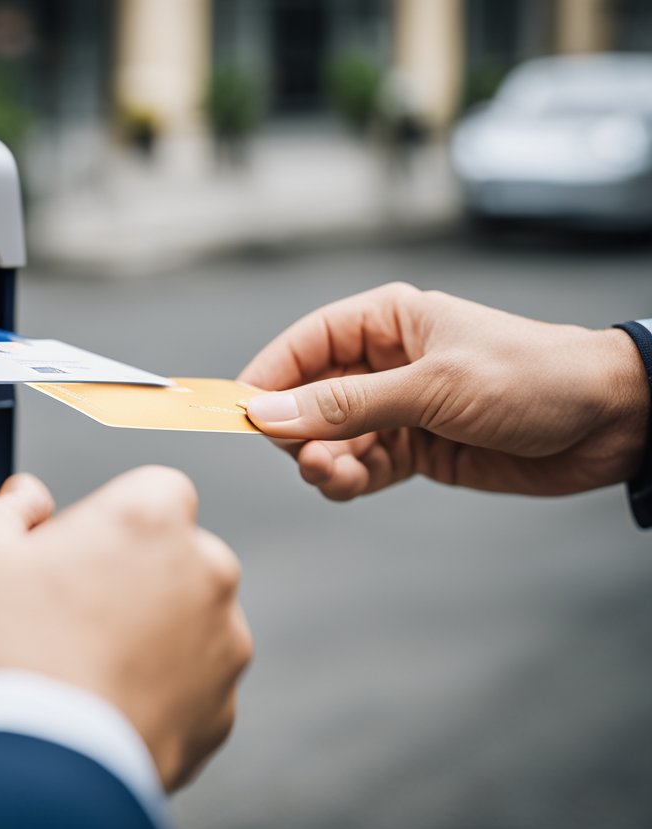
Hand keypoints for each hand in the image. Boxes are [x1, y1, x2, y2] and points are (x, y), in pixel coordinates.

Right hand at [0, 466, 252, 790]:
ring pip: (186, 621)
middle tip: (66, 612)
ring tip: (80, 665)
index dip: (105, 518)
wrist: (34, 769)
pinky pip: (189, 685)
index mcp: (150, 518)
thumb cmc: (3, 657)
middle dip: (130, 575)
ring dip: (149, 632)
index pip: (148, 490)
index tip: (70, 550)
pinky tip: (103, 702)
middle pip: (171, 555)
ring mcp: (221, 646)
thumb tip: (24, 500)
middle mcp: (205, 573)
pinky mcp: (219, 711)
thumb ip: (0, 509)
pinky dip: (157, 691)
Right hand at [238, 282, 647, 500]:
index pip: (304, 344)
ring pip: (328, 439)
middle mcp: (383, 363)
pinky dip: (346, 481)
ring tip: (336, 477)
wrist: (612, 423)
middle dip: (297, 431)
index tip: (238, 415)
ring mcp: (396, 409)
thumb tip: (267, 414)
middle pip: (307, 397)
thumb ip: (346, 405)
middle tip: (306, 458)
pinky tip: (350, 485)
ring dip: (321, 462)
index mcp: (386, 321)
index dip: (268, 378)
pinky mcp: (412, 450)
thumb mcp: (432, 387)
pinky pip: (358, 467)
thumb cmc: (531, 377)